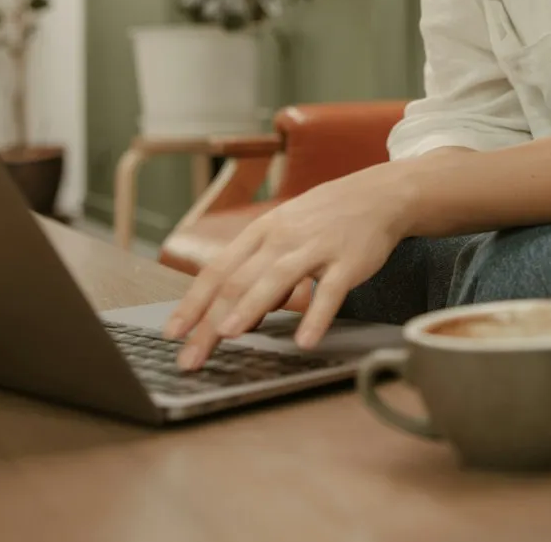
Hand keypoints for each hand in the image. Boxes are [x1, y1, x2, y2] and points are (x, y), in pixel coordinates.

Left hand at [162, 161, 413, 366]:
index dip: (193, 303)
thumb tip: (236, 315)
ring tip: (228, 336)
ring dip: (249, 307)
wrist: (378, 194)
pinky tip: (305, 341)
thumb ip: (259, 271)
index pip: (217, 270)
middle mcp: (282, 238)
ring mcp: (315, 247)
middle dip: (209, 321)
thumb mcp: (284, 233)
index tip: (172, 333)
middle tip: (190, 356)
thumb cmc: (325, 218)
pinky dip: (316, 317)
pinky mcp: (348, 261)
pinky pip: (330, 291)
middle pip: (238, 280)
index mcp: (262, 232)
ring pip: (276, 278)